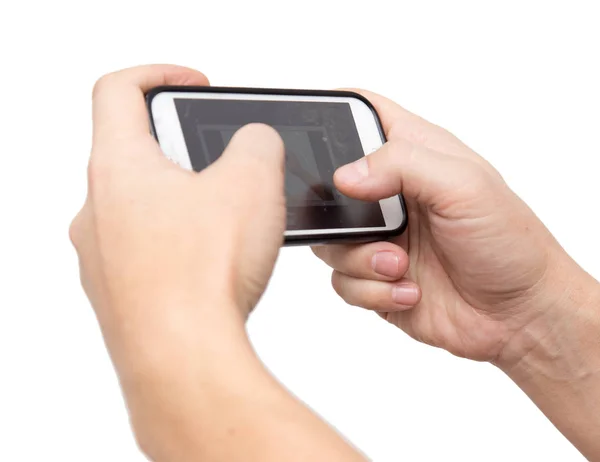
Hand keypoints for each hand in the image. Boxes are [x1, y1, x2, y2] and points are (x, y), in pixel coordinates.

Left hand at [70, 64, 286, 452]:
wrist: (183, 361)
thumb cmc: (201, 276)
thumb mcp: (253, 181)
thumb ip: (257, 142)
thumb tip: (255, 143)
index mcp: (118, 167)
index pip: (119, 91)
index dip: (161, 74)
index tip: (195, 85)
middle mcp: (97, 211)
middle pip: (136, 153)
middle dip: (187, 151)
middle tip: (227, 167)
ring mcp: (102, 257)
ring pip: (144, 208)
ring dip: (187, 203)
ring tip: (230, 222)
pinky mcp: (120, 295)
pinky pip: (149, 253)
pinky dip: (182, 247)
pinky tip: (216, 264)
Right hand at [313, 90, 588, 364]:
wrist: (518, 315)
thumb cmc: (509, 243)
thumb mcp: (464, 186)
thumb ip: (403, 166)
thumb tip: (346, 174)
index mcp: (414, 155)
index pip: (363, 114)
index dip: (337, 114)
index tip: (315, 136)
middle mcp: (391, 194)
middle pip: (329, 185)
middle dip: (338, 212)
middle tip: (376, 227)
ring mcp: (380, 237)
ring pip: (330, 240)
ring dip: (360, 259)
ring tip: (399, 265)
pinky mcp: (375, 276)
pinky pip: (342, 280)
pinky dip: (372, 290)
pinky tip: (409, 289)